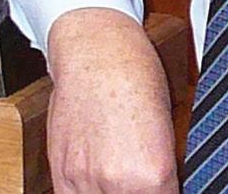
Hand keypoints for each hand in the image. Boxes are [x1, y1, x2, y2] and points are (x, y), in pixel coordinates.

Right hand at [45, 9, 179, 193]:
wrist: (95, 48)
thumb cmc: (135, 74)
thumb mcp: (166, 126)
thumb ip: (161, 169)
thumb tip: (160, 187)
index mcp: (154, 172)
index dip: (164, 190)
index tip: (161, 184)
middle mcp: (118, 182)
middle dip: (138, 189)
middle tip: (139, 176)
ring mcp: (85, 179)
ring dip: (111, 191)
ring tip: (116, 171)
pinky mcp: (61, 172)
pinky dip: (85, 191)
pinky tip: (94, 177)